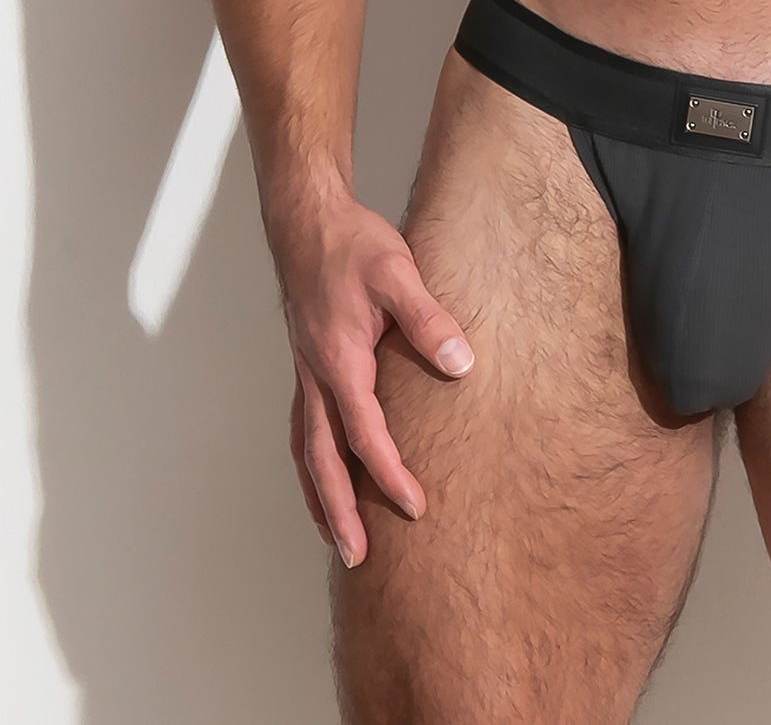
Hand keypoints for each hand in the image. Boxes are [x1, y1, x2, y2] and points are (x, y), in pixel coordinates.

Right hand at [274, 194, 475, 567]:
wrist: (307, 220)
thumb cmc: (353, 244)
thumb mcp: (398, 274)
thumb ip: (430, 319)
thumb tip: (462, 363)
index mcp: (339, 361)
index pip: (365, 435)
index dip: (390, 476)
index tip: (416, 508)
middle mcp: (315, 376)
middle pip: (322, 461)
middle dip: (340, 512)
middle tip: (358, 557)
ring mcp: (305, 373)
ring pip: (305, 450)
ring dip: (319, 496)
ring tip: (335, 536)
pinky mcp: (306, 364)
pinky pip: (301, 429)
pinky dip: (309, 463)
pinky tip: (321, 474)